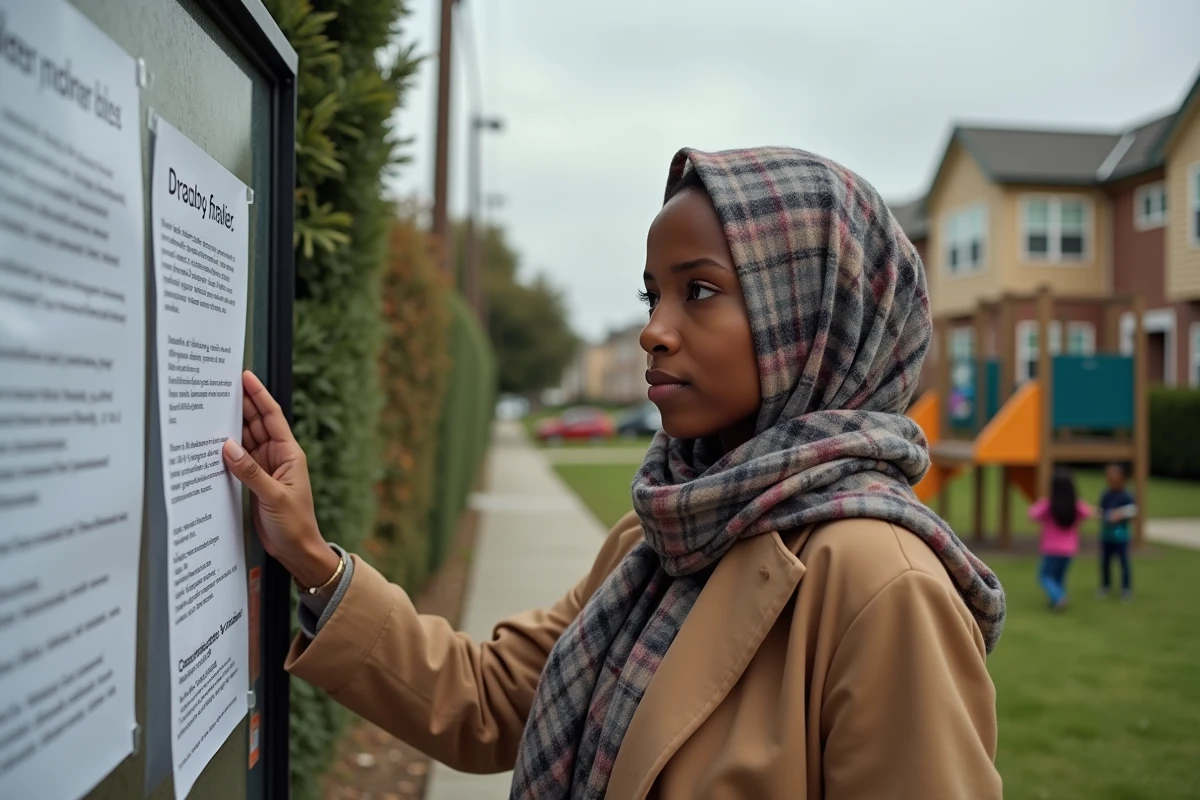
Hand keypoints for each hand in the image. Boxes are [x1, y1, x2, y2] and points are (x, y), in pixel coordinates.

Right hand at [223, 371, 339, 588]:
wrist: (297, 550)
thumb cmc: (295, 524)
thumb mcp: (275, 497)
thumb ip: (251, 472)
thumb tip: (228, 447)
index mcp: (289, 454)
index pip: (272, 417)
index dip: (259, 395)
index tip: (246, 376)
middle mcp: (277, 456)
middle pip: (256, 423)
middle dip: (241, 404)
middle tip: (219, 386)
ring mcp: (265, 468)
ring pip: (246, 440)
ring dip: (231, 425)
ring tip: (211, 406)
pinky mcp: (254, 481)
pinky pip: (239, 459)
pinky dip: (227, 450)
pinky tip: (212, 441)